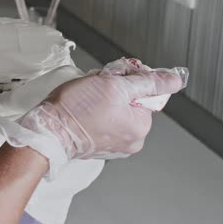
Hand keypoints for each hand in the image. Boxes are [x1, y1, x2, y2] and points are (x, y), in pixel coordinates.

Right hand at [35, 70, 182, 159]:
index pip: (147, 91)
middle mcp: (132, 140)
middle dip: (116, 89)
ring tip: (87, 99)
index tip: (114, 79)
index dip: (130, 79)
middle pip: (133, 101)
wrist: (48, 131)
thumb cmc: (75, 110)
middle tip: (97, 87)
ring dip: (106, 99)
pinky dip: (97, 113)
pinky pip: (106, 121)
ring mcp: (116, 145)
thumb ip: (147, 82)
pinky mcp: (100, 145)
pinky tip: (84, 110)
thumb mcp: (114, 86)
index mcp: (140, 126)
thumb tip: (174, 80)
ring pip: (118, 110)